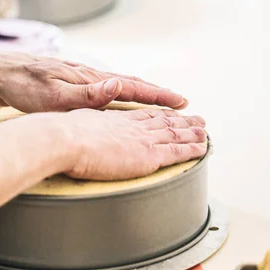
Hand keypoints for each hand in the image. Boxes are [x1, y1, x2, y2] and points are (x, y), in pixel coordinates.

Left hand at [0, 52, 187, 112]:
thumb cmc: (22, 87)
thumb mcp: (53, 95)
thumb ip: (87, 94)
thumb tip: (119, 85)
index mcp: (88, 78)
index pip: (131, 87)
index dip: (157, 96)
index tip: (181, 102)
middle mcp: (87, 75)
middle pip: (129, 84)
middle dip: (155, 93)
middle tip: (179, 103)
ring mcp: (77, 77)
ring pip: (116, 85)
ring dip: (139, 93)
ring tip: (156, 101)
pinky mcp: (67, 82)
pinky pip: (102, 88)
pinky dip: (118, 94)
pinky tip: (115, 99)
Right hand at [61, 107, 206, 179]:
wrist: (67, 139)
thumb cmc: (65, 135)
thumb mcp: (78, 123)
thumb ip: (90, 125)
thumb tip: (86, 127)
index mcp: (116, 119)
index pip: (144, 116)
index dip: (159, 115)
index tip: (169, 114)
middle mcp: (133, 126)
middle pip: (163, 122)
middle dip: (181, 121)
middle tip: (196, 120)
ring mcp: (142, 139)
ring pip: (175, 134)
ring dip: (192, 132)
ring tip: (204, 131)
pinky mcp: (148, 155)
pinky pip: (177, 152)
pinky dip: (192, 149)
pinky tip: (202, 147)